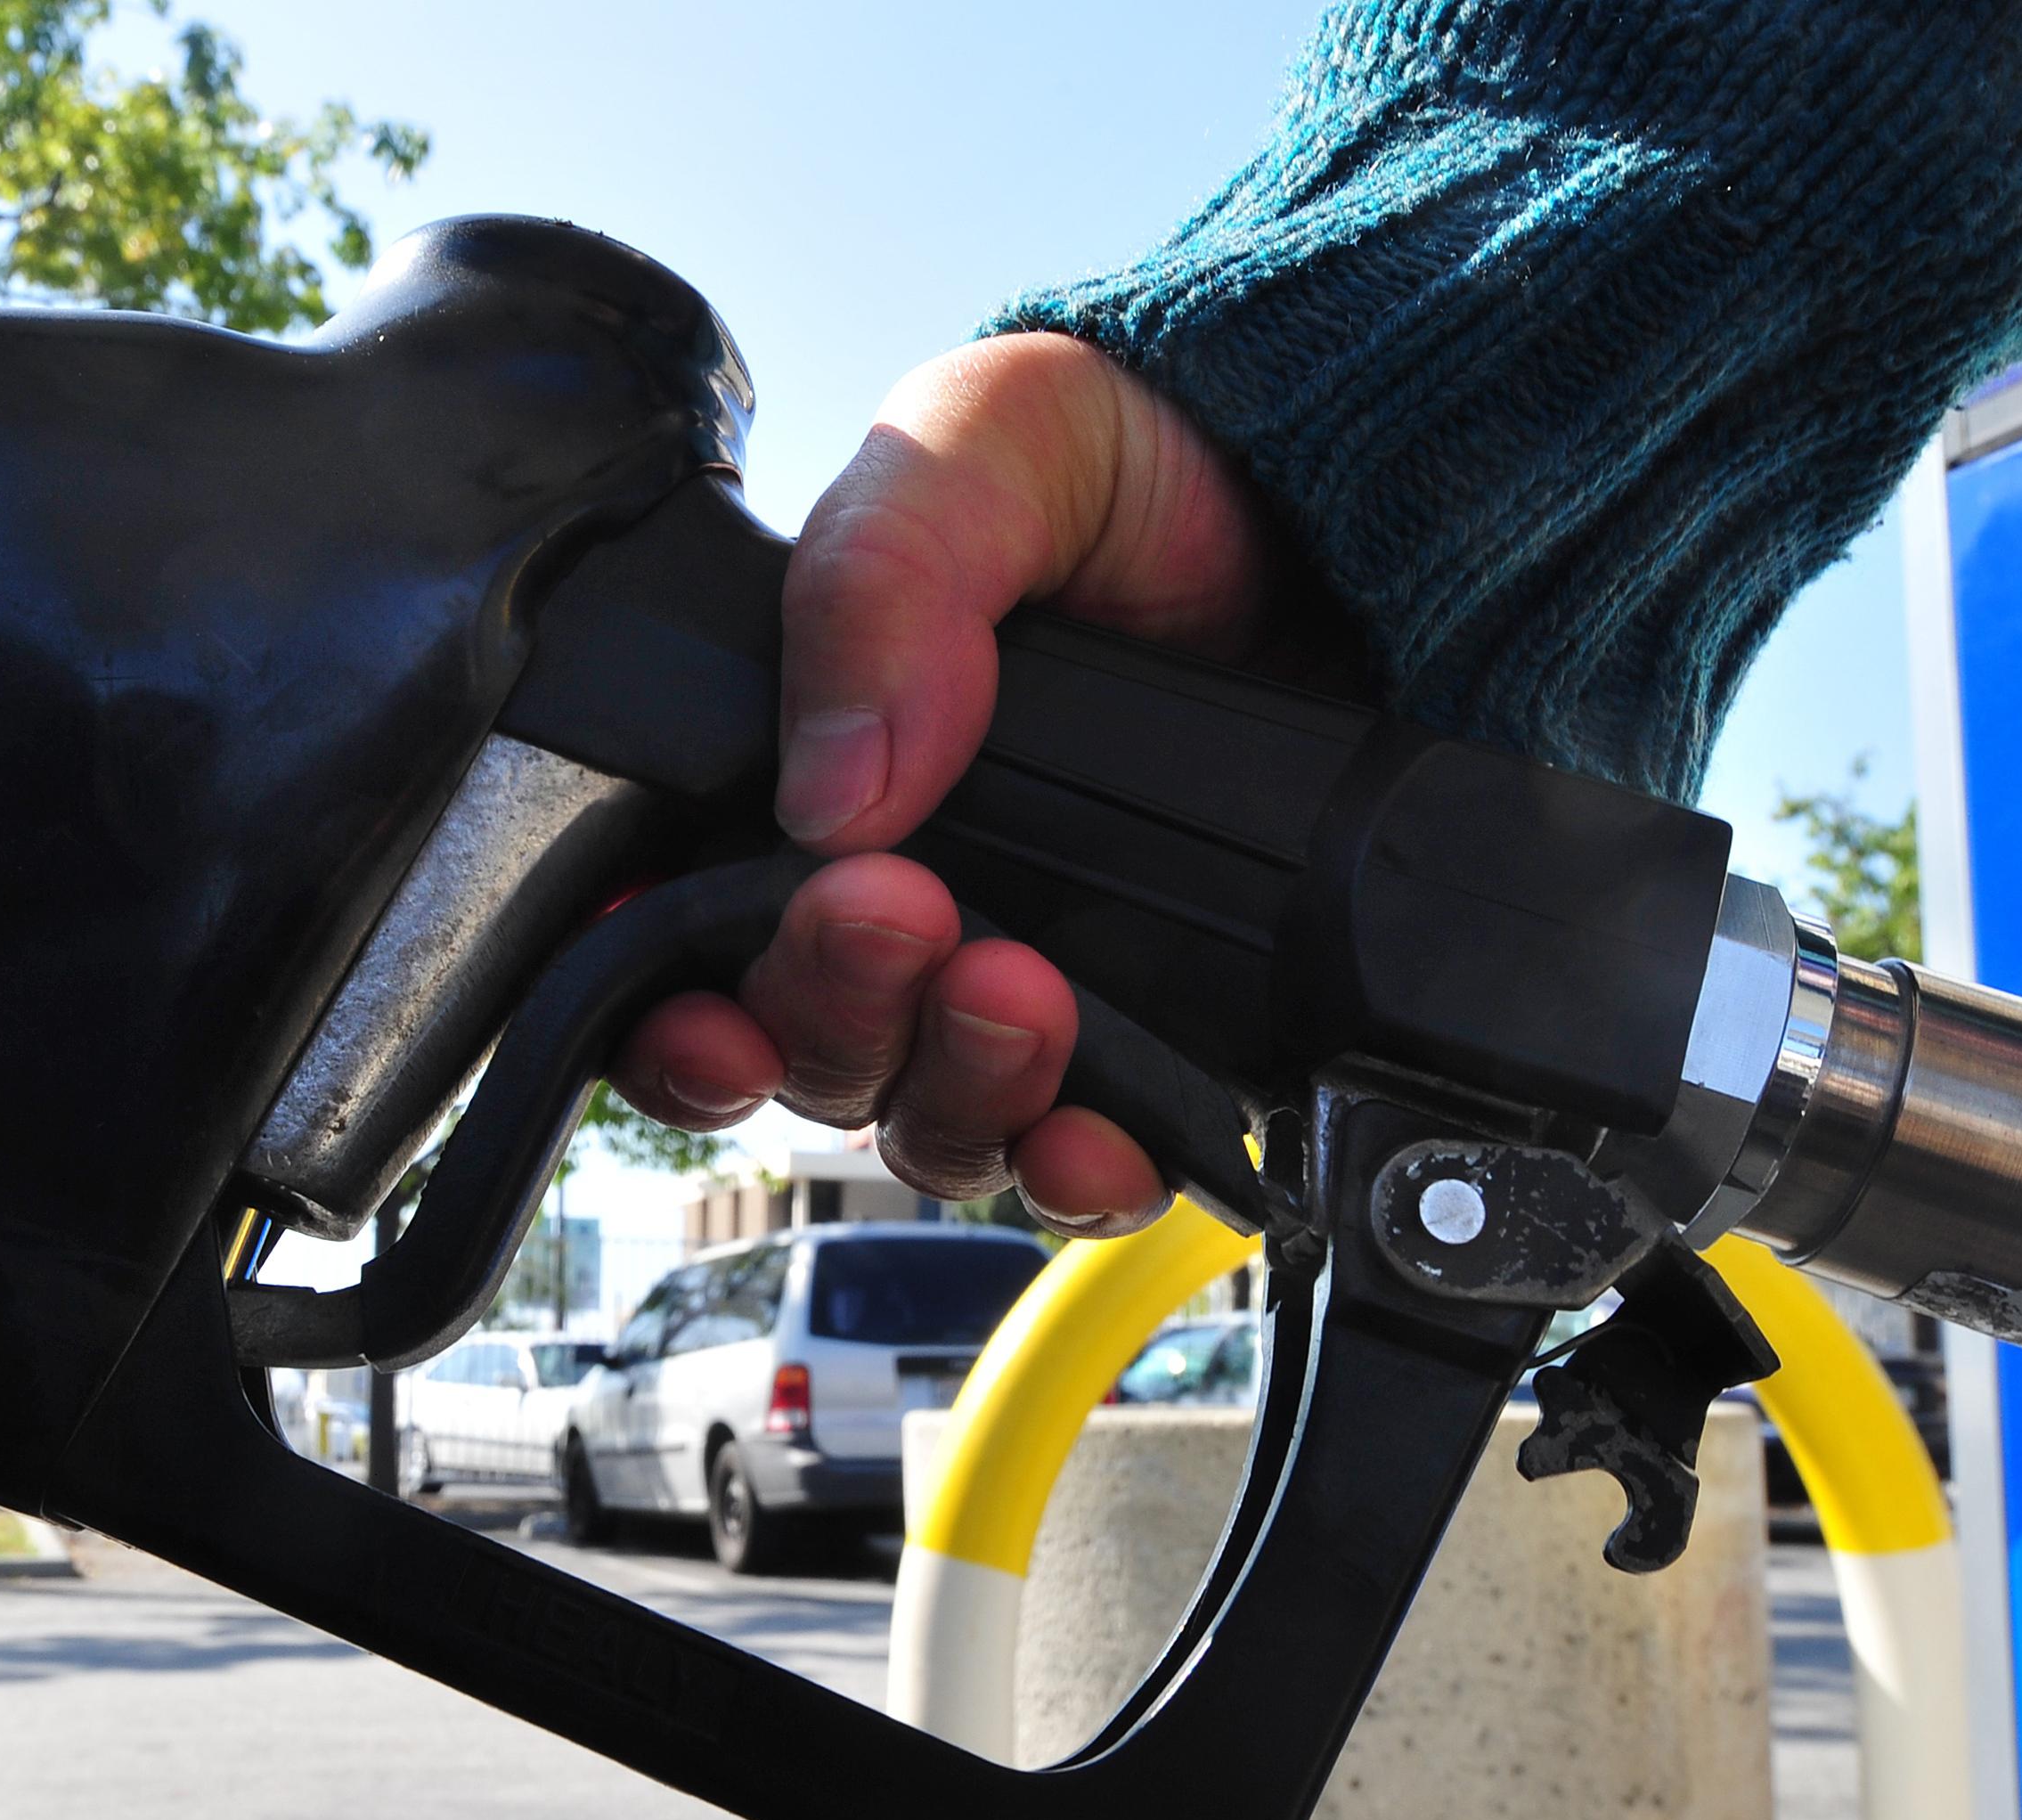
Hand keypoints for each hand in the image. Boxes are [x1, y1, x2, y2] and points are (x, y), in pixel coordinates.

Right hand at [603, 332, 1343, 1234]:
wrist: (1353, 497)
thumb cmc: (1141, 462)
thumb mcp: (989, 442)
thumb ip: (884, 581)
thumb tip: (831, 793)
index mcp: (803, 779)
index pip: (680, 946)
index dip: (668, 1013)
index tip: (703, 1011)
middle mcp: (900, 906)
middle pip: (808, 1050)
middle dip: (833, 1008)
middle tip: (897, 914)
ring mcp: (1028, 983)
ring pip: (932, 1120)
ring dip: (956, 1083)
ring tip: (1021, 991)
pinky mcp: (1160, 1036)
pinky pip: (1089, 1165)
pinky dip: (1079, 1174)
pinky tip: (1099, 1132)